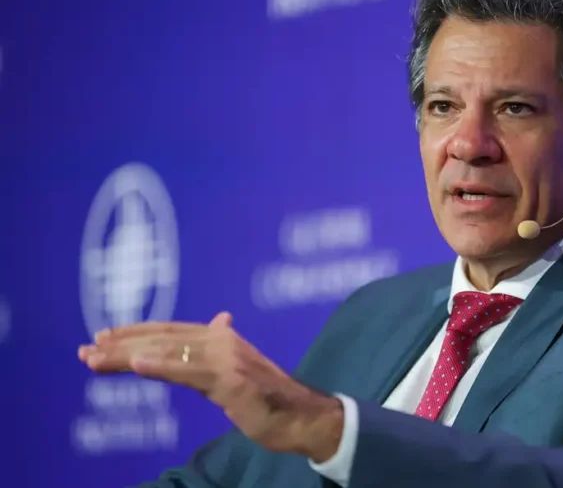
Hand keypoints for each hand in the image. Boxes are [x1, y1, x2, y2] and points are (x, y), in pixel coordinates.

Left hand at [77, 312, 342, 461]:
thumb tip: (220, 319)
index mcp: (222, 337)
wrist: (302, 417)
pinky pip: (188, 372)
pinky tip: (136, 364)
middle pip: (163, 338)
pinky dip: (160, 366)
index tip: (103, 337)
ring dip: (128, 355)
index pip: (170, 330)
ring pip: (168, 352)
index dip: (136, 331)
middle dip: (122, 344)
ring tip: (96, 358)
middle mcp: (222, 341)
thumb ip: (222, 348)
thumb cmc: (269, 399)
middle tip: (86, 349)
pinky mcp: (230, 380)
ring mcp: (226, 359)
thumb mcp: (241, 370)